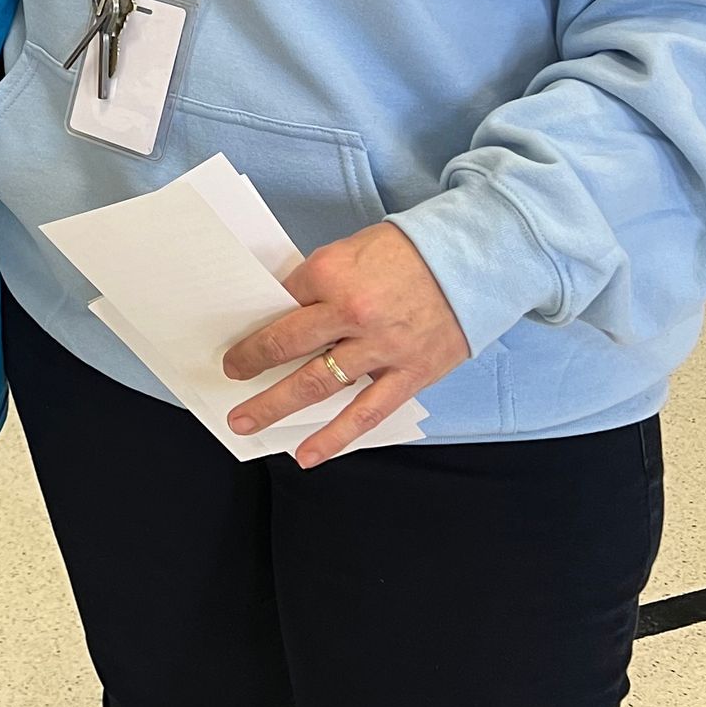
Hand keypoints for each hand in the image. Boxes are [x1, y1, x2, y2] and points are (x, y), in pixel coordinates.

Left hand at [221, 221, 469, 467]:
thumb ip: (318, 281)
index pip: (280, 304)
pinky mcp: (411, 374)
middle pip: (287, 346)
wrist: (476, 258)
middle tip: (229, 381)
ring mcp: (382, 347)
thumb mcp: (351, 250)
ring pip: (318, 384)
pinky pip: (366, 413)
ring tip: (246, 423)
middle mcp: (352, 313)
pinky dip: (334, 438)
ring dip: (276, 406)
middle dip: (251, 366)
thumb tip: (283, 312)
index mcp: (332, 274)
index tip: (240, 342)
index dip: (257, 325)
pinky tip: (307, 456)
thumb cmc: (409, 251)